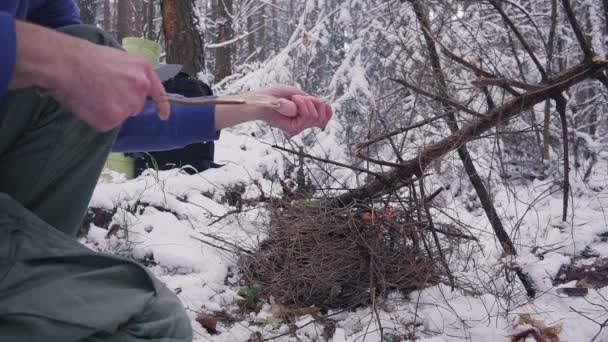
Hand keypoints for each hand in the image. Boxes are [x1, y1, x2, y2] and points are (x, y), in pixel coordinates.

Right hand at [12, 22, 169, 131]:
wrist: (66, 63)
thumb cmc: (84, 57)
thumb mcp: (117, 59)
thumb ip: (129, 75)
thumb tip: (126, 89)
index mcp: (143, 69)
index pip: (158, 92)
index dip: (162, 105)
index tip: (164, 116)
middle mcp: (141, 87)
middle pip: (135, 105)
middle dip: (122, 102)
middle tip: (100, 91)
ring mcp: (128, 105)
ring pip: (120, 115)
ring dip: (109, 110)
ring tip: (91, 94)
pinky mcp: (114, 119)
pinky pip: (106, 123)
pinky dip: (96, 118)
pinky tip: (87, 103)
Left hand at [247, 86, 332, 135]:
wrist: (263, 98)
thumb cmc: (276, 94)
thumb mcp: (299, 94)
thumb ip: (312, 101)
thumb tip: (325, 105)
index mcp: (305, 117)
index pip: (325, 118)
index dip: (326, 108)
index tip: (319, 100)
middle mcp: (303, 124)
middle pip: (322, 118)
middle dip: (314, 103)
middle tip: (299, 98)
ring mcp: (299, 128)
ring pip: (314, 116)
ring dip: (305, 102)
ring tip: (293, 99)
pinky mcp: (294, 129)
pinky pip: (307, 116)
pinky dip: (301, 104)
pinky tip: (292, 101)